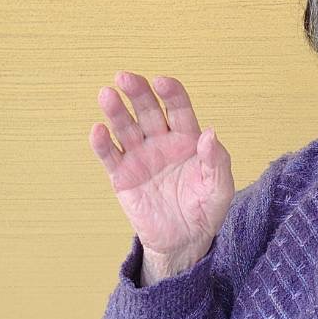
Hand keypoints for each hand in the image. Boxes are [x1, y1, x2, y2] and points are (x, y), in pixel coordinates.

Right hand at [89, 72, 234, 266]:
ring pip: (126, 128)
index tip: (162, 82)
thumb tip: (210, 134)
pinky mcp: (122, 176)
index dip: (171, 93)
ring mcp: (140, 157)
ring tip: (107, 95)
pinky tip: (98, 130)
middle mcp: (161, 142)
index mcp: (187, 139)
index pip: (178, 108)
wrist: (183, 241)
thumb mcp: (219, 188)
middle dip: (137, 93)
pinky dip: (102, 143)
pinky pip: (110, 156)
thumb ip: (217, 161)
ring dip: (116, 112)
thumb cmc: (204, 210)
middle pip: (148, 111)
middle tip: (125, 77)